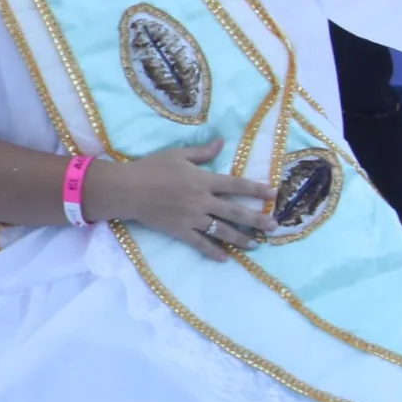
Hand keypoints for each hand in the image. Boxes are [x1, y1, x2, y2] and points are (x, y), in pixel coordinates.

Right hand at [90, 140, 277, 259]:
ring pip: (222, 230)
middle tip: (275, 226)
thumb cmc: (150, 168)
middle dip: (257, 219)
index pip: (236, 184)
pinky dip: (213, 251)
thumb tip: (222, 142)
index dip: (257, 188)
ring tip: (256, 244)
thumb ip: (202, 152)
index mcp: (203, 180)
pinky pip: (200, 243)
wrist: (127, 189)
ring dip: (241, 238)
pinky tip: (225, 258)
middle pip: (236, 211)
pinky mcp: (180, 230)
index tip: (274, 193)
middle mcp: (202, 200)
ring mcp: (192, 218)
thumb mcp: (177, 154)